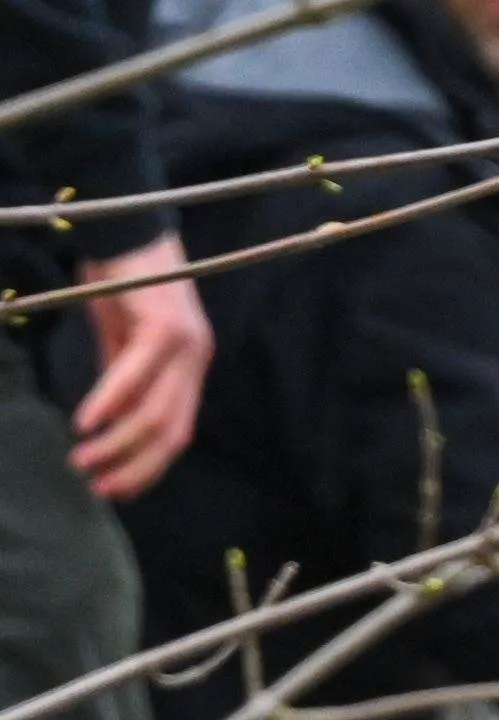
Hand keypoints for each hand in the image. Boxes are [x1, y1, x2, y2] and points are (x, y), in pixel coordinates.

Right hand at [70, 235, 210, 498]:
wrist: (123, 229)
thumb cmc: (119, 283)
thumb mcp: (119, 341)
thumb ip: (122, 380)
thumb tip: (109, 423)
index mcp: (187, 368)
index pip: (177, 433)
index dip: (147, 467)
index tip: (114, 490)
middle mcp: (195, 359)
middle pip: (171, 432)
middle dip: (133, 467)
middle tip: (94, 486)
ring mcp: (186, 344)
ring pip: (157, 412)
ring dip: (117, 444)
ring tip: (82, 461)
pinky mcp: (166, 325)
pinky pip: (138, 374)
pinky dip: (110, 402)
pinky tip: (85, 424)